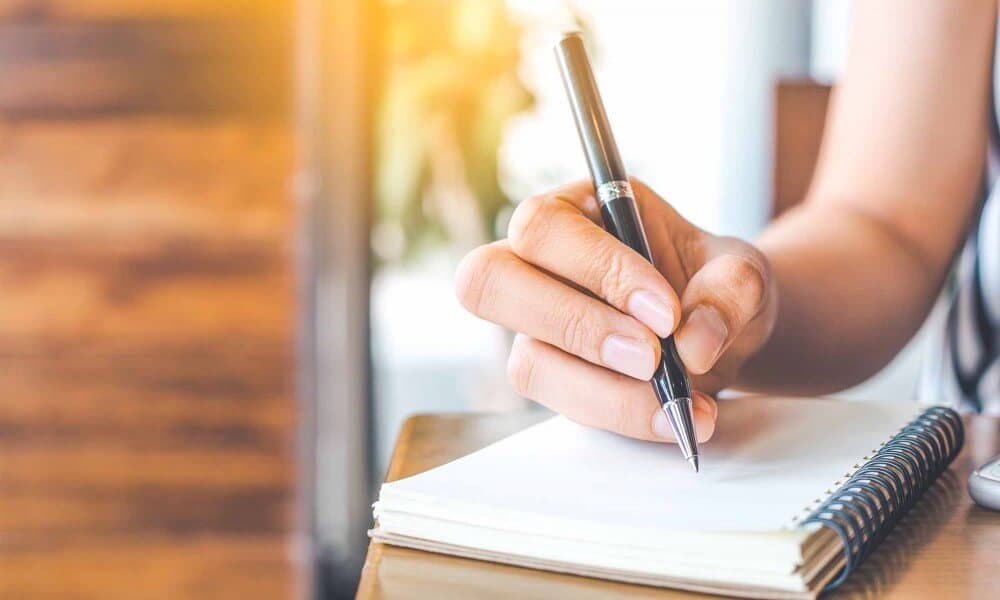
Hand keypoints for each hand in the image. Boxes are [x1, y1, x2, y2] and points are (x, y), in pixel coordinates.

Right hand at [455, 179, 776, 443]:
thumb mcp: (740, 271)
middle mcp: (535, 265)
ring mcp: (533, 328)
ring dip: (605, 390)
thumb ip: (730, 291)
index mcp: (574, 211)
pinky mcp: (551, 378)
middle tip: (651, 358)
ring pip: (526, 362)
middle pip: (487, 282)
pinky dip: (623, 417)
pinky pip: (563, 405)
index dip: (596, 269)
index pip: (544, 228)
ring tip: (682, 402)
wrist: (720, 335)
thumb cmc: (712, 284)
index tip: (665, 312)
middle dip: (574, 326)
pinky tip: (677, 419)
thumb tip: (693, 344)